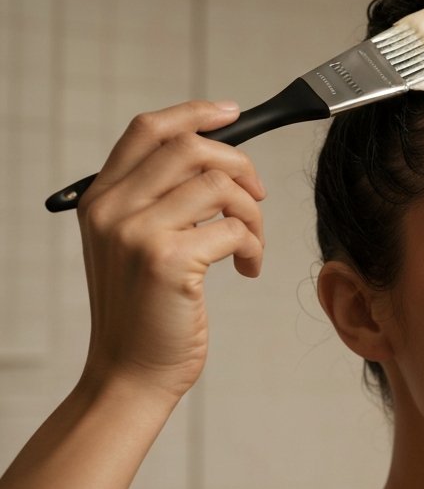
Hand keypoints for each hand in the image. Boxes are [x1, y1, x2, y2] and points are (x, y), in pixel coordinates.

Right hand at [76, 100, 265, 400]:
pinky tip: (246, 268)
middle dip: (240, 165)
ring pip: (220, 184)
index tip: (233, 113)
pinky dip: (253, 245)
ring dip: (252, 213)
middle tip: (257, 197)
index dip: (196, 113)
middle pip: (191, 147)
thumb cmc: (144, 315)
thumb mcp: (134, 248)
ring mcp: (137, 232)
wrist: (130, 374)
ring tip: (251, 245)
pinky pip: (233, 227)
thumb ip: (157, 203)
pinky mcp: (168, 260)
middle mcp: (113, 209)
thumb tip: (213, 165)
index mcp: (101, 200)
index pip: (148, 130)